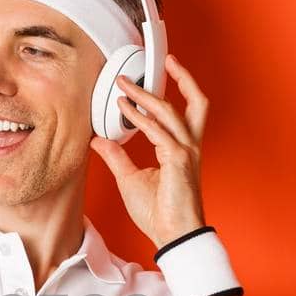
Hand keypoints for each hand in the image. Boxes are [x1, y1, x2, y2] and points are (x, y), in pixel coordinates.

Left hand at [89, 52, 209, 248]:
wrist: (172, 236)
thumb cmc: (159, 213)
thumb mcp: (130, 179)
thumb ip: (116, 156)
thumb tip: (100, 140)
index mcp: (183, 149)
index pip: (183, 112)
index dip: (171, 92)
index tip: (152, 79)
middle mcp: (189, 146)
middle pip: (196, 103)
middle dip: (184, 78)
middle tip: (167, 60)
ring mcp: (186, 152)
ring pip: (170, 112)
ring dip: (146, 96)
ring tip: (126, 86)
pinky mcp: (179, 160)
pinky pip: (159, 132)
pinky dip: (141, 119)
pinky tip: (124, 111)